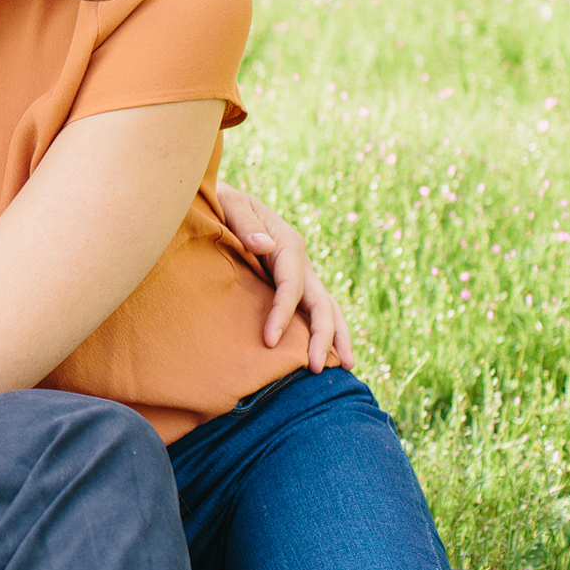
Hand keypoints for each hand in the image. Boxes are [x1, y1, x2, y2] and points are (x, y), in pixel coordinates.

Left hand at [212, 181, 352, 372]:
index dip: (282, 314)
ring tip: (346, 366)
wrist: (222, 201)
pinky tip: (329, 353)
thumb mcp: (232, 205)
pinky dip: (325, 331)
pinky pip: (313, 309)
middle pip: (322, 302)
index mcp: (288, 243)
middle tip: (319, 368)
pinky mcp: (293, 282)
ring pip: (327, 307)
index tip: (270, 341)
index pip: (291, 286)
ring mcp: (300, 273)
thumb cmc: (222, 202)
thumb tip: (265, 246)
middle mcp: (300, 261)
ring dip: (336, 337)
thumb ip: (246, 225)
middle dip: (325, 336)